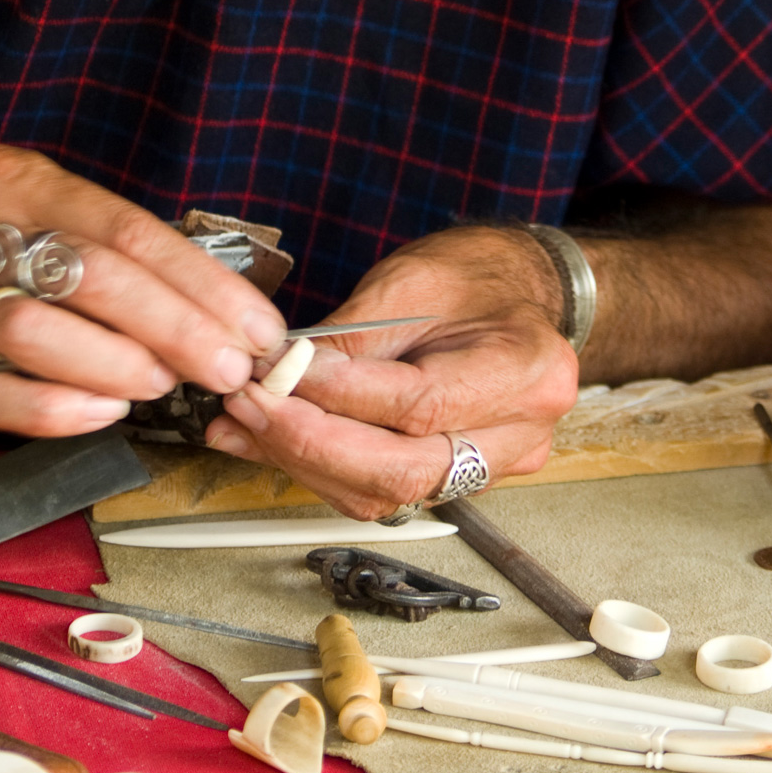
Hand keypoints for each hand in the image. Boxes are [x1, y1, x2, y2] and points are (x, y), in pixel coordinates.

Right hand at [0, 145, 287, 434]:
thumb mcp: (47, 219)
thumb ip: (122, 256)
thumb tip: (224, 317)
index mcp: (19, 183)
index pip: (129, 230)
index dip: (204, 286)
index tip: (255, 326)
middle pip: (91, 277)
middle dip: (177, 329)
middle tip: (227, 366)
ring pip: (38, 333)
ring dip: (117, 365)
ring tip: (158, 384)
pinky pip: (0, 396)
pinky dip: (63, 409)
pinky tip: (105, 411)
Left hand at [204, 226, 579, 520]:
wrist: (513, 294)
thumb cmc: (474, 278)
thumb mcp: (410, 283)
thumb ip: (348, 340)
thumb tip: (278, 375)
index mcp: (524, 369)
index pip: (417, 404)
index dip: (335, 395)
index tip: (277, 373)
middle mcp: (518, 432)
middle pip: (401, 469)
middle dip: (309, 442)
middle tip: (250, 406)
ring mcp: (491, 466)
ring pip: (384, 494)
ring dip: (303, 462)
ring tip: (246, 423)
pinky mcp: (455, 481)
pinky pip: (381, 493)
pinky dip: (319, 470)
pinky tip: (271, 443)